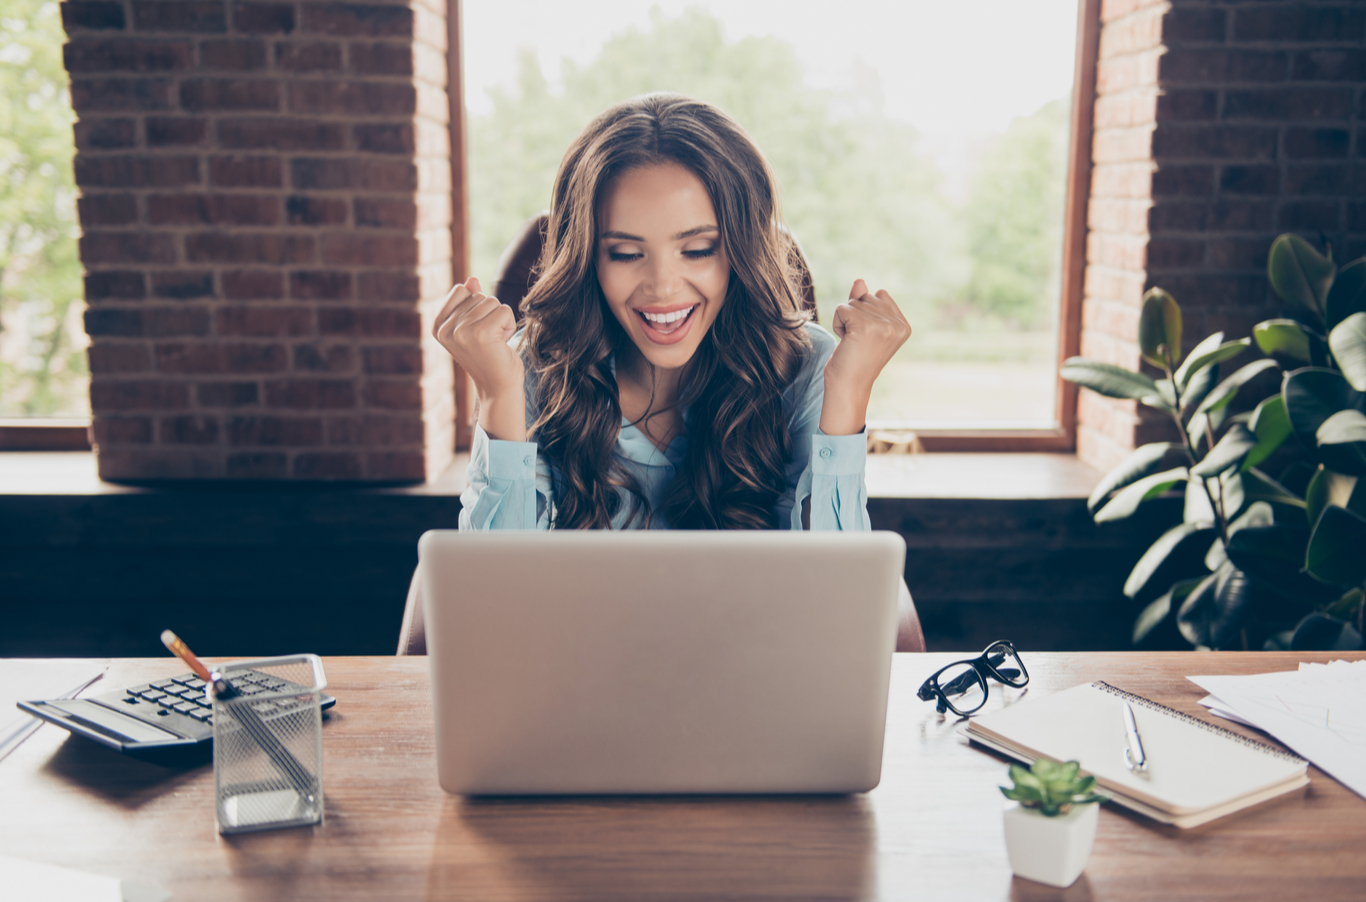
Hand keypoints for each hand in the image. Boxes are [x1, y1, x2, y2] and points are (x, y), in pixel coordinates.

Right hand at [433, 277, 526, 441]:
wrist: (498, 387)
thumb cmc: (489, 356)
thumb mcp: (475, 326)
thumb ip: (470, 302)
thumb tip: (472, 280)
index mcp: (438, 325)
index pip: (461, 290)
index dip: (476, 306)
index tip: (476, 330)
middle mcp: (445, 328)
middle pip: (478, 295)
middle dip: (490, 314)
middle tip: (488, 340)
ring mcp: (461, 331)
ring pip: (492, 301)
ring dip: (500, 321)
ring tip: (495, 342)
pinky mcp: (481, 333)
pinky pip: (504, 310)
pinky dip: (509, 325)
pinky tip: (502, 344)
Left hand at [820, 279, 911, 435]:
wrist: (848, 386)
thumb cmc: (855, 359)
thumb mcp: (864, 327)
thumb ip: (864, 303)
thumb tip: (860, 280)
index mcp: (904, 325)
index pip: (879, 295)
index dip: (866, 313)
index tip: (867, 338)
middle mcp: (897, 324)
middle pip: (866, 297)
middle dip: (855, 316)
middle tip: (858, 342)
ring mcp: (883, 325)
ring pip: (853, 302)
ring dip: (845, 321)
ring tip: (852, 343)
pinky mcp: (864, 325)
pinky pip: (842, 309)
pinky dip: (837, 324)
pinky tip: (845, 341)